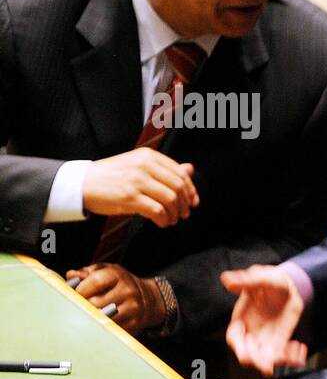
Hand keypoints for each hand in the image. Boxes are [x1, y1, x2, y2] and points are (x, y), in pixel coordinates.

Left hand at [66, 263, 164, 333]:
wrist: (149, 299)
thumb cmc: (120, 283)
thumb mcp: (106, 271)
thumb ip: (87, 272)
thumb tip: (71, 276)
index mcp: (118, 275)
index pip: (95, 282)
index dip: (79, 290)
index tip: (72, 294)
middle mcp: (128, 291)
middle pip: (96, 303)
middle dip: (82, 306)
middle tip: (77, 307)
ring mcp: (132, 309)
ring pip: (101, 317)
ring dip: (90, 317)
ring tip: (86, 314)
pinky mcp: (133, 324)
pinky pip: (110, 328)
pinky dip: (100, 326)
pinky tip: (97, 322)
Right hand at [83, 149, 199, 228]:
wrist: (80, 183)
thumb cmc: (111, 177)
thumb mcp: (138, 166)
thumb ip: (164, 169)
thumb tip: (190, 169)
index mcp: (148, 156)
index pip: (180, 173)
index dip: (191, 190)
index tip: (193, 202)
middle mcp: (144, 165)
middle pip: (178, 187)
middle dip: (185, 204)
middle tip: (183, 214)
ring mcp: (136, 181)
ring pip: (170, 199)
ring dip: (174, 214)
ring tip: (171, 220)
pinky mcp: (129, 197)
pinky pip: (157, 210)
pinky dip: (164, 219)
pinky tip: (161, 223)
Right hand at [222, 265, 306, 376]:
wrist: (287, 287)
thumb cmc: (269, 281)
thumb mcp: (261, 277)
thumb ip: (246, 281)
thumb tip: (227, 280)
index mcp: (240, 319)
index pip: (234, 338)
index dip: (239, 348)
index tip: (246, 357)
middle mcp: (251, 334)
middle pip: (250, 354)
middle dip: (258, 361)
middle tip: (268, 366)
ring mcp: (265, 340)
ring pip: (268, 358)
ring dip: (279, 361)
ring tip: (292, 353)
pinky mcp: (280, 342)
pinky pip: (285, 356)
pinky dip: (293, 357)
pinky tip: (301, 348)